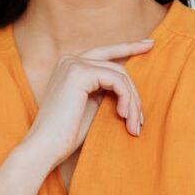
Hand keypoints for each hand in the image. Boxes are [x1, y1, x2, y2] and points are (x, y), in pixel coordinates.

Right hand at [22, 38, 153, 168]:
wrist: (44, 148)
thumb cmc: (66, 136)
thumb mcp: (89, 108)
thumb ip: (103, 90)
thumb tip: (128, 86)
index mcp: (70, 66)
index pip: (105, 53)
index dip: (129, 47)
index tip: (149, 45)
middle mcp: (70, 59)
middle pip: (116, 65)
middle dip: (134, 90)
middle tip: (142, 119)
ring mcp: (73, 64)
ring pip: (119, 74)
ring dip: (132, 101)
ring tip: (134, 126)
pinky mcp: (79, 73)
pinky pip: (116, 80)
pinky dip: (126, 99)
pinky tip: (124, 116)